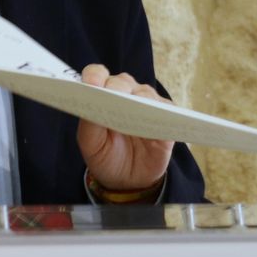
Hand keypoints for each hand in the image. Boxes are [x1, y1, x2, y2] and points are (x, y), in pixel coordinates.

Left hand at [76, 64, 172, 189]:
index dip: (94, 77)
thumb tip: (92, 102)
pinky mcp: (168, 117)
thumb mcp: (91, 144)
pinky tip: (157, 120)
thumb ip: (89, 123)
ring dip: (140, 100)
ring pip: (145, 93)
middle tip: (112, 97)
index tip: (91, 84)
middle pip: (122, 82)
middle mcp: (126, 94)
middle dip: (116, 88)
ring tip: (134, 109)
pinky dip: (163, 113)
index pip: (98, 75)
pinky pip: (168, 110)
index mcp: (103, 95)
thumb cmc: (106, 156)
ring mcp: (148, 104)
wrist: (127, 181)